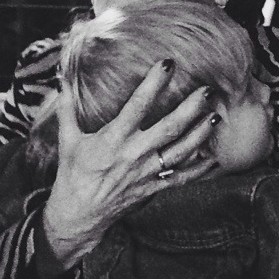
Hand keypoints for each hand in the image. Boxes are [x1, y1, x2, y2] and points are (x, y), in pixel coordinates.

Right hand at [43, 60, 219, 263]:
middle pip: (169, 128)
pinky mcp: (153, 188)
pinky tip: (215, 158)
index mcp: (113, 139)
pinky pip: (182, 179)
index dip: (154, 84)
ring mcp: (147, 173)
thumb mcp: (67, 139)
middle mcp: (134, 154)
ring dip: (200, 134)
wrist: (78, 214)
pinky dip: (200, 170)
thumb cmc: (73, 174)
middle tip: (208, 91)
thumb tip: (62, 79)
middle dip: (190, 109)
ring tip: (216, 116)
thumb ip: (67, 108)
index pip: (137, 106)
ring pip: (181, 152)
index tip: (168, 64)